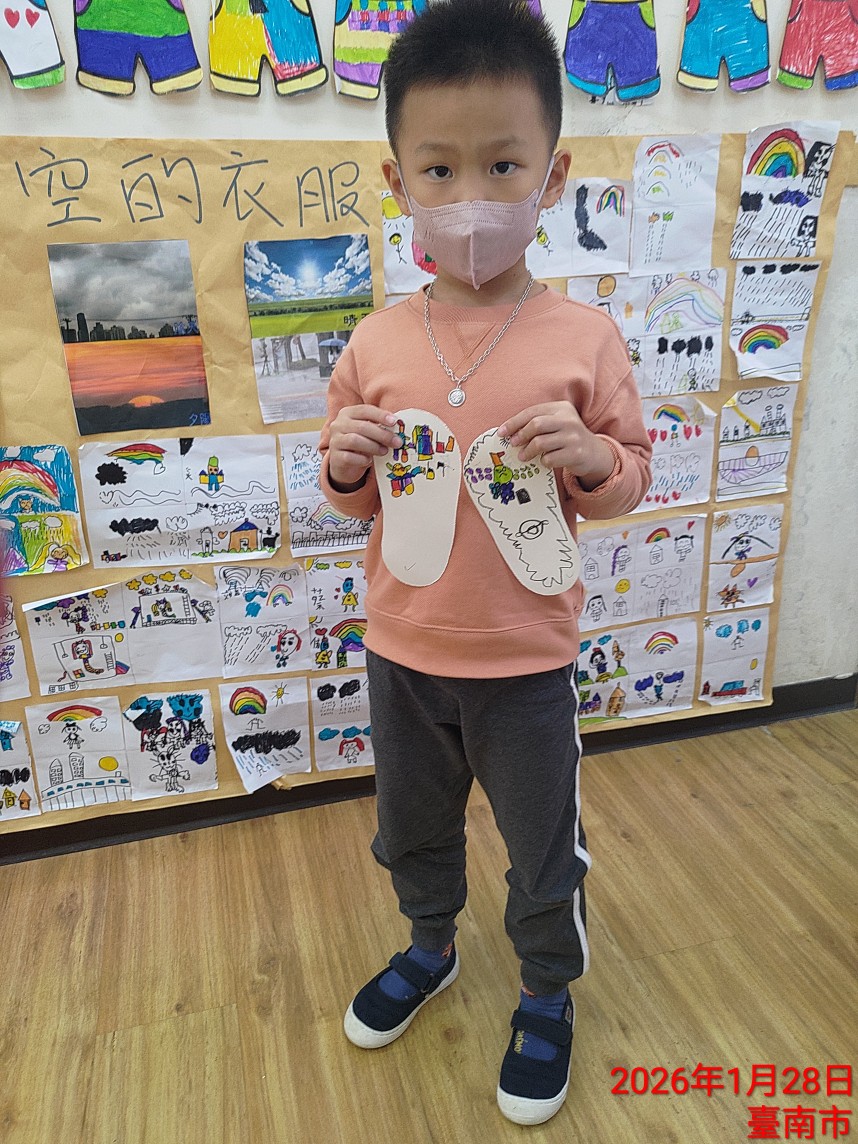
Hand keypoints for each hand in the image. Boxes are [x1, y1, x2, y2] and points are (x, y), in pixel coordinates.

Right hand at [327, 404, 399, 489]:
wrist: (343, 463)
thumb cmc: (360, 443)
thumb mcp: (369, 432)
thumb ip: (379, 427)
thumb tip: (399, 428)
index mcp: (347, 413)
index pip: (364, 410)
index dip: (380, 415)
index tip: (394, 422)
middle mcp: (338, 425)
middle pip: (361, 426)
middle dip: (382, 434)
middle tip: (397, 442)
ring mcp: (335, 441)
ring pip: (354, 441)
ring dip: (373, 446)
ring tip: (384, 451)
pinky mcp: (335, 457)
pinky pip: (349, 457)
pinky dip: (362, 459)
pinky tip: (369, 461)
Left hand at [499, 402, 614, 488]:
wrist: (593, 453)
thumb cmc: (567, 438)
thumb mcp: (556, 424)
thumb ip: (537, 424)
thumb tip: (510, 433)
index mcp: (561, 408)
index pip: (532, 412)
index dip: (514, 422)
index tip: (502, 433)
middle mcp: (569, 419)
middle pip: (536, 425)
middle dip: (521, 435)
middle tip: (514, 444)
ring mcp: (574, 436)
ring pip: (541, 443)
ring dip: (528, 451)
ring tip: (524, 456)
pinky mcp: (576, 453)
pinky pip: (550, 459)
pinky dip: (543, 461)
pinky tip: (544, 461)